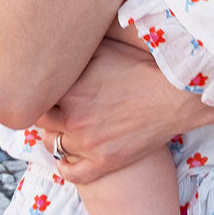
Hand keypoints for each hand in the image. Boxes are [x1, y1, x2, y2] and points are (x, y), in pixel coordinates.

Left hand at [37, 39, 213, 184]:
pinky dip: (66, 166)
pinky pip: (72, 173)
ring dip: (54, 135)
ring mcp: (87, 144)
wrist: (177, 95)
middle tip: (51, 105)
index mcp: (70, 89)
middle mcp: (73, 118)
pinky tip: (67, 157)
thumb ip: (76, 50)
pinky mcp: (104, 162)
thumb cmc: (143, 66)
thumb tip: (56, 41)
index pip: (36, 93)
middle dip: (43, 112)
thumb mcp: (105, 48)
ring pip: (53, 144)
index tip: (43, 86)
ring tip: (61, 126)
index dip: (38, 89)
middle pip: (39, 120)